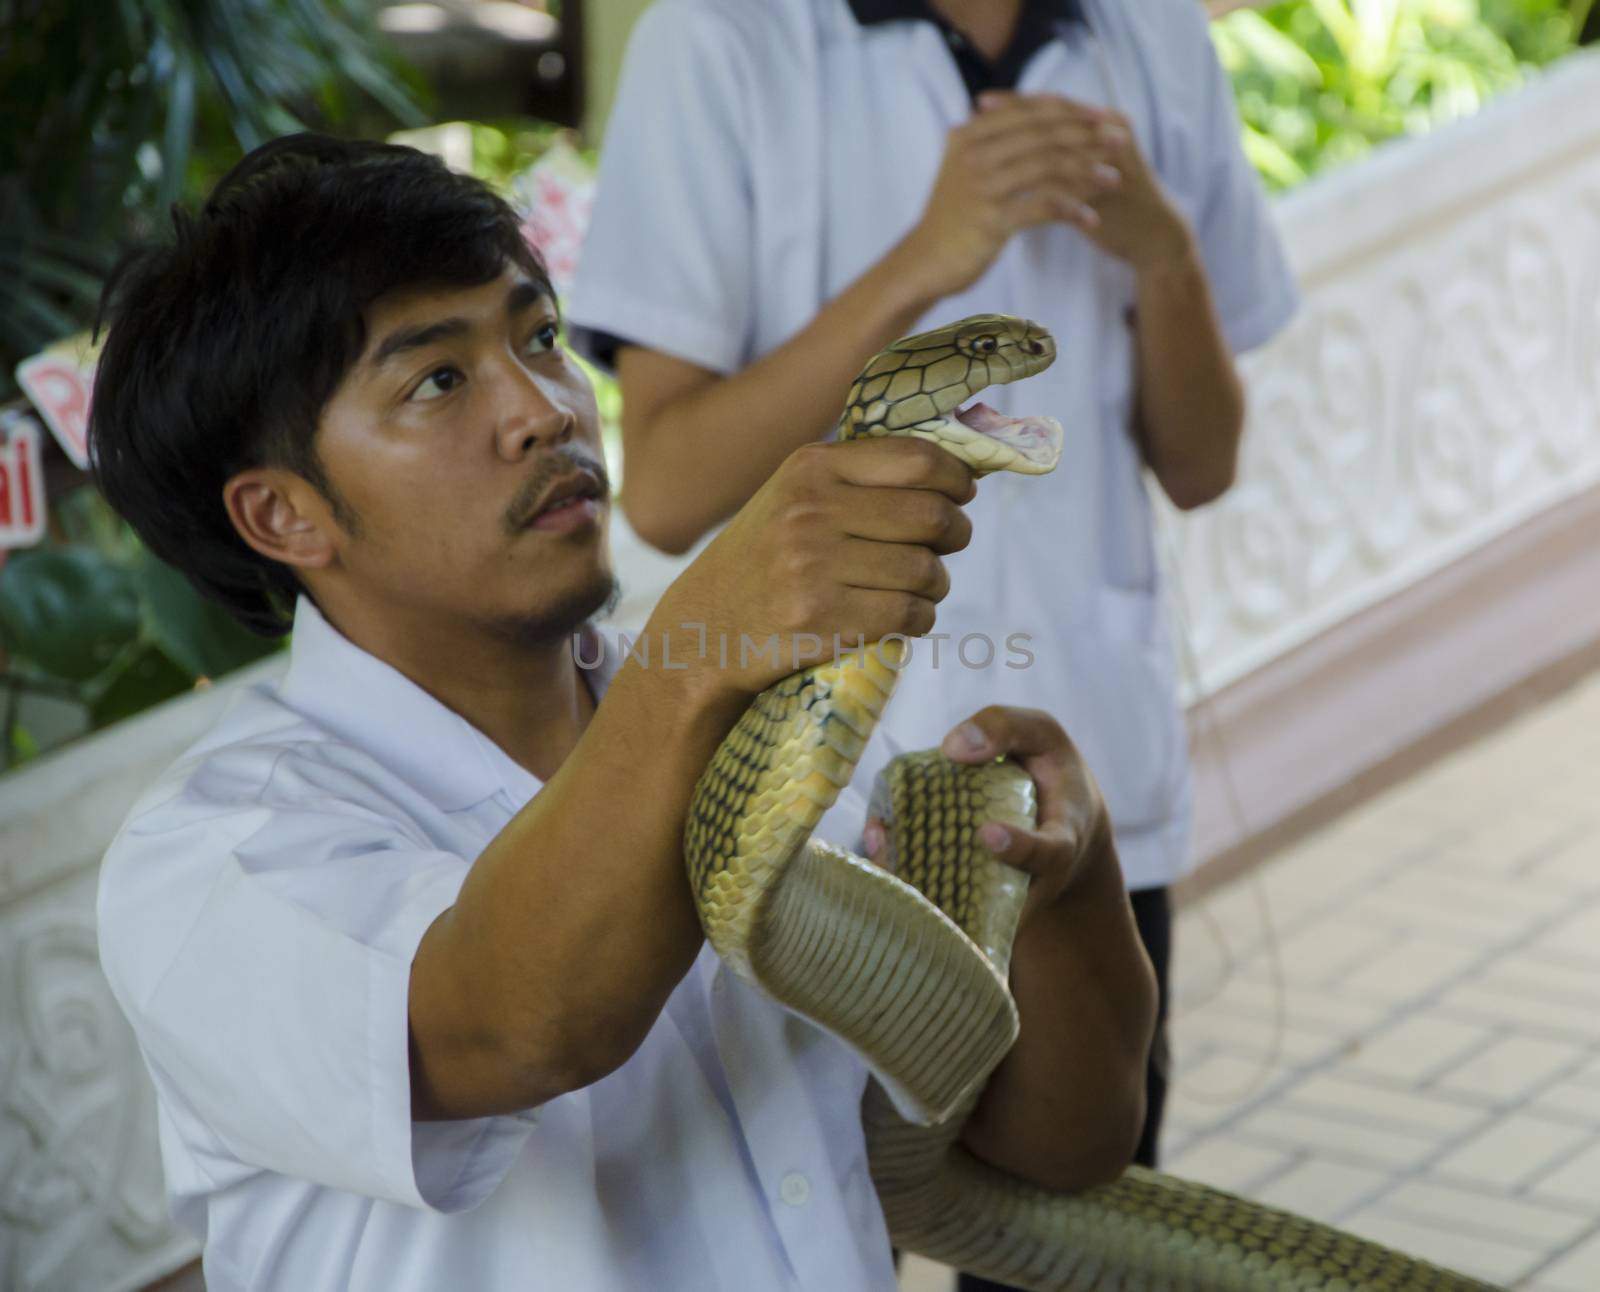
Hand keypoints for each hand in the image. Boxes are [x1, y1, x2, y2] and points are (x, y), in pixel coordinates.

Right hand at [650, 437, 975, 700]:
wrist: (703, 629)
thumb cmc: (766, 561)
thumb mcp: (796, 497)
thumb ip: (861, 478)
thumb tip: (959, 471)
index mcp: (811, 467)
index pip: (918, 459)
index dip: (957, 478)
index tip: (962, 495)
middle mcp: (810, 510)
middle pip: (932, 516)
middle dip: (955, 534)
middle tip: (946, 548)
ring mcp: (812, 566)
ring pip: (926, 570)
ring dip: (935, 585)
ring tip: (917, 588)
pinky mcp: (818, 619)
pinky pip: (909, 615)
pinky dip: (919, 619)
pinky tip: (901, 617)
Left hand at [867, 705, 1113, 921]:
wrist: (1061, 824)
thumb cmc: (1049, 771)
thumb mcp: (1042, 736)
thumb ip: (1005, 729)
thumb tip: (951, 748)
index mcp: (1061, 842)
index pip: (1048, 854)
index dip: (1020, 849)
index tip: (988, 835)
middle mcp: (1031, 883)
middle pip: (992, 897)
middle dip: (950, 879)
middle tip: (910, 849)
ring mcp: (1000, 900)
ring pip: (958, 906)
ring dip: (914, 881)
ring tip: (880, 840)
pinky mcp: (973, 902)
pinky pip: (939, 899)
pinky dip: (905, 876)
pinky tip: (877, 843)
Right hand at [890, 93, 1125, 301]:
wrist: (923, 262)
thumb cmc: (953, 217)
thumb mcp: (965, 168)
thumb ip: (993, 140)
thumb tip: (1034, 115)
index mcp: (970, 135)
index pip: (1030, 112)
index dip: (1071, 111)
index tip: (1104, 116)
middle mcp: (974, 154)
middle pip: (1044, 136)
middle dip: (1088, 137)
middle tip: (1120, 142)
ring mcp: (982, 186)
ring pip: (1048, 168)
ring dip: (1088, 173)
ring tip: (1115, 180)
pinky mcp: (991, 220)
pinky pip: (1043, 208)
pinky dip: (1072, 211)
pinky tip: (1091, 219)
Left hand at [974, 92, 1194, 274]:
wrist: (1152, 234)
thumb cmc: (1113, 199)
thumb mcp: (1088, 165)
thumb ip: (1061, 147)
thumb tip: (1012, 134)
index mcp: (1106, 121)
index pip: (1053, 103)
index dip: (1015, 101)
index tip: (978, 103)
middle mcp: (1112, 133)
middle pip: (1053, 118)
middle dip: (1011, 119)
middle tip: (974, 121)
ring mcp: (1112, 161)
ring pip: (1057, 149)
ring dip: (1017, 153)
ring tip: (983, 157)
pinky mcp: (1110, 193)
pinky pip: (1067, 186)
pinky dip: (1034, 189)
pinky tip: (1006, 194)